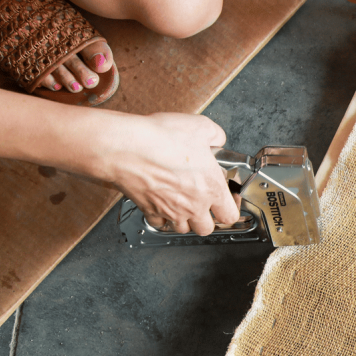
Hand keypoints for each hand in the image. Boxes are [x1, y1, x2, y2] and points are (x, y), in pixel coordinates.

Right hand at [98, 113, 238, 234]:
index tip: (226, 200)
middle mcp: (193, 205)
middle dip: (206, 219)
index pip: (230, 215)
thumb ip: (216, 135)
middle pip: (206, 228)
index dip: (230, 208)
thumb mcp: (200, 126)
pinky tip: (161, 203)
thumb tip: (217, 139)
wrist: (126, 147)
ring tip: (182, 204)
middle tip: (203, 204)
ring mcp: (171, 211)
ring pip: (183, 229)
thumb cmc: (161, 138)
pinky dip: (161, 217)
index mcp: (211, 188)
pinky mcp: (149, 211)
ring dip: (184, 219)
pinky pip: (159, 223)